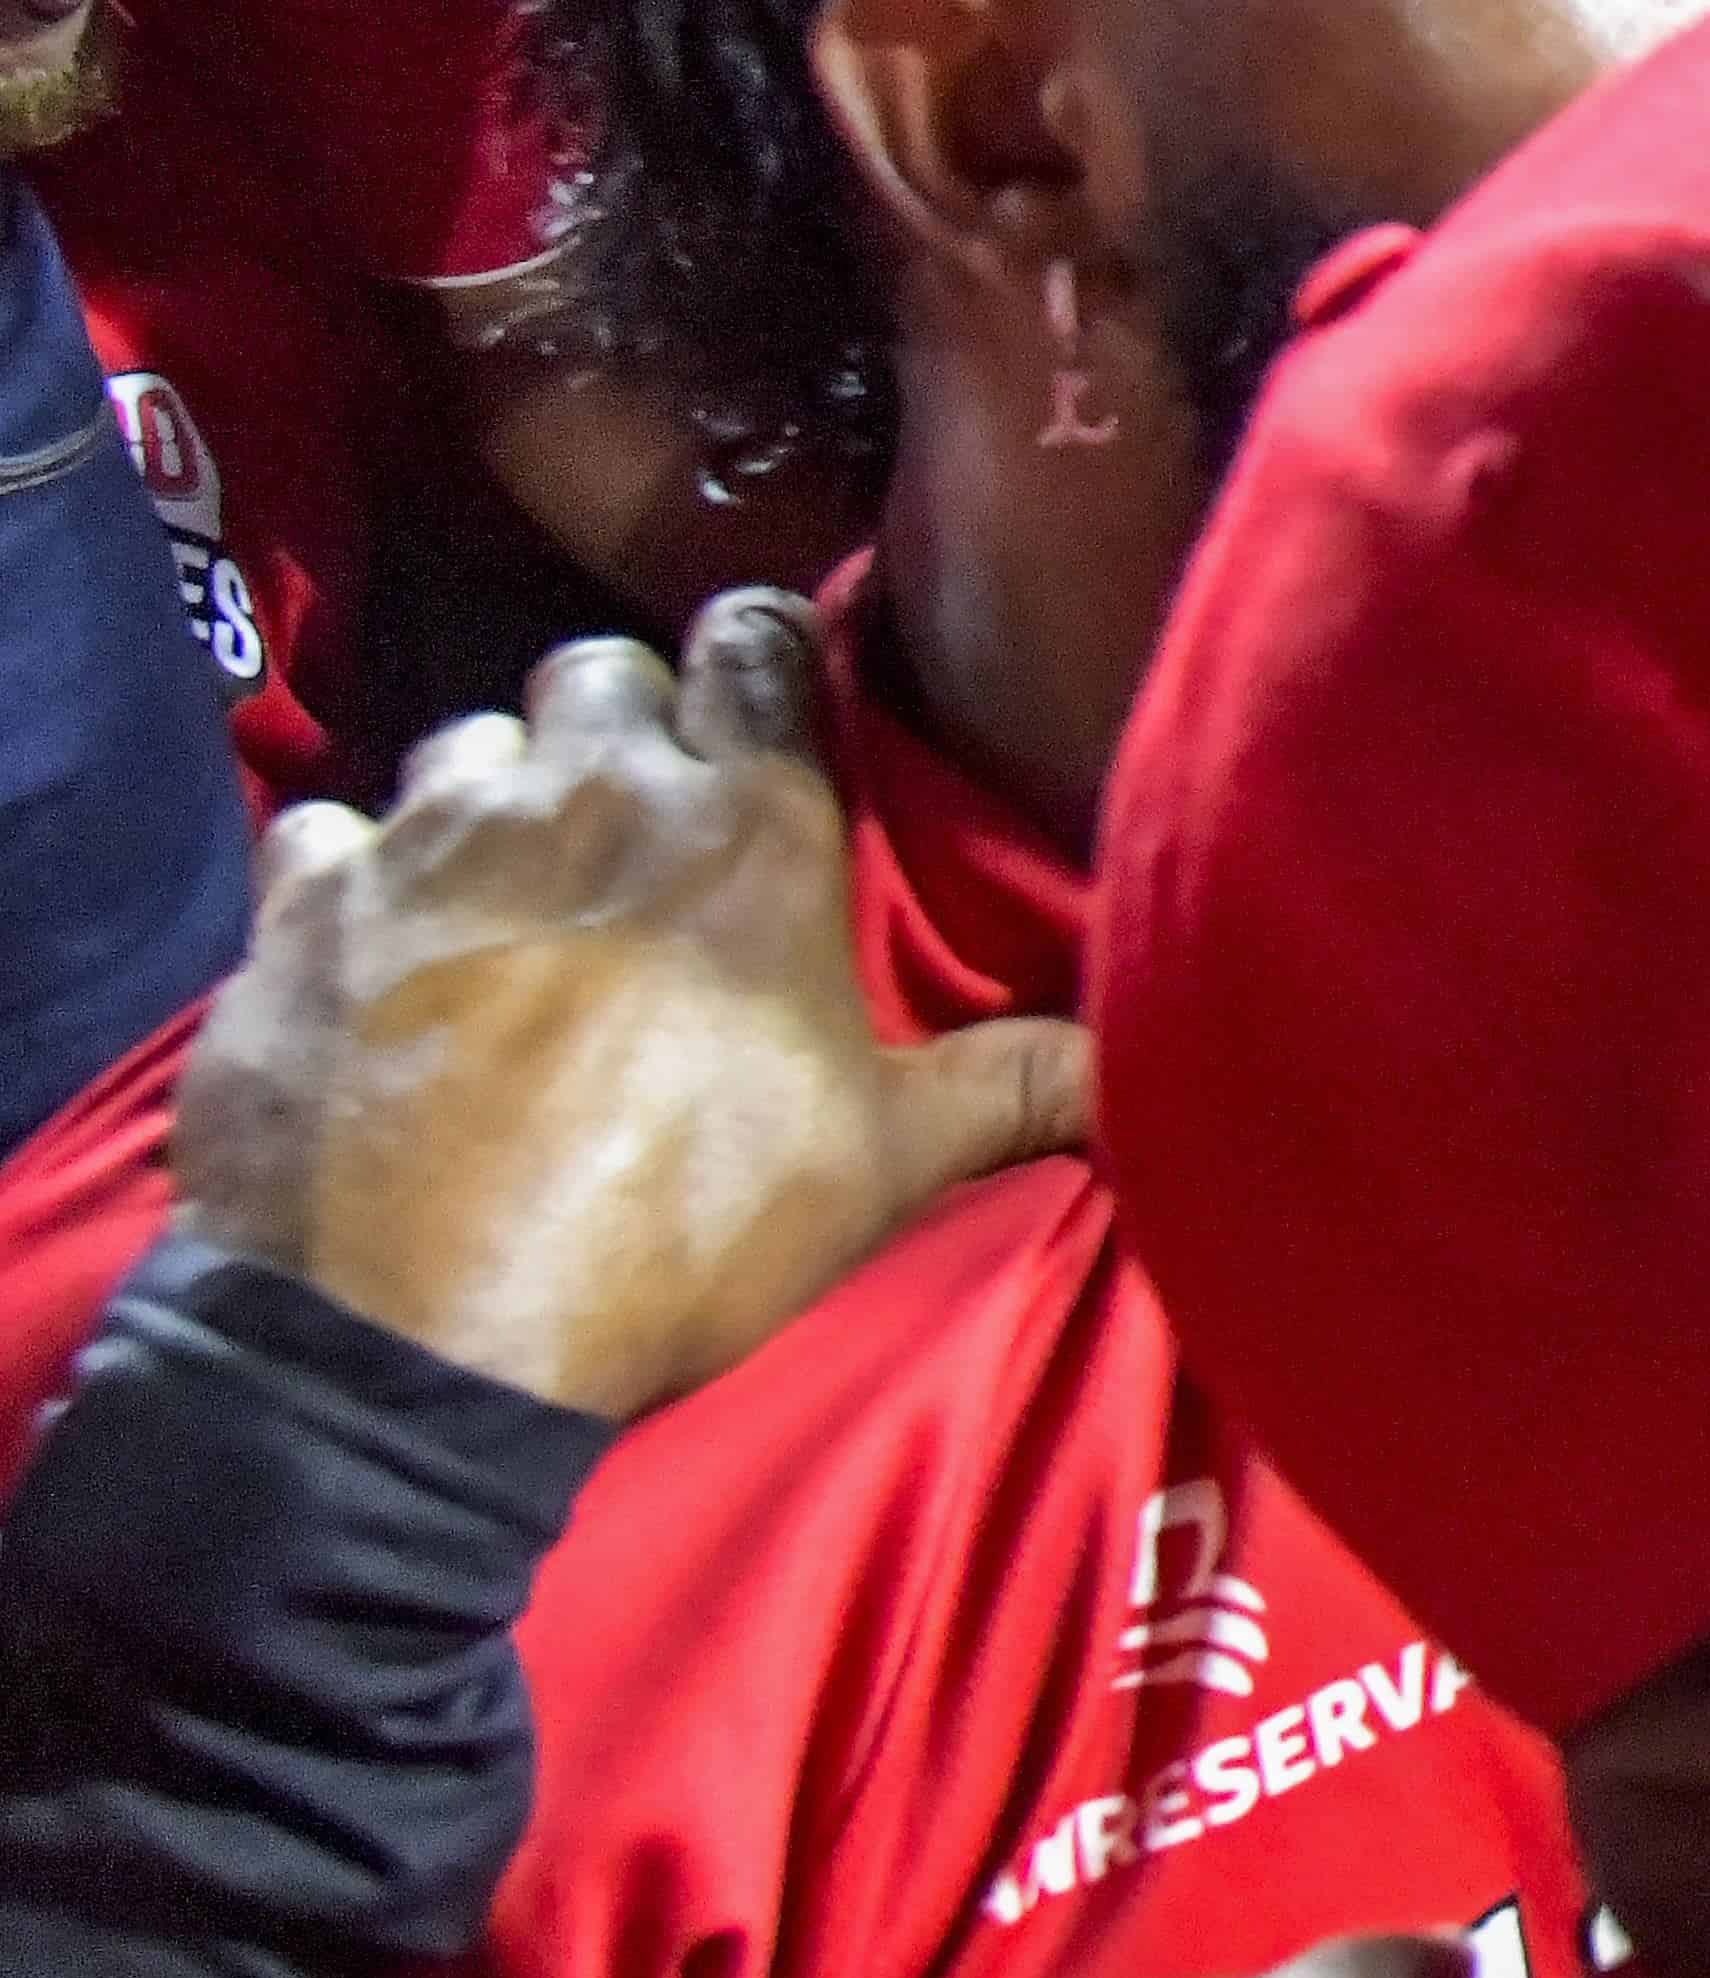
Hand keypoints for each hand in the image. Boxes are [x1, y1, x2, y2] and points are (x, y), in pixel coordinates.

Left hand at [177, 599, 1087, 1422]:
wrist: (412, 1332)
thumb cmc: (681, 1229)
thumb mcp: (884, 1167)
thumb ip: (1015, 1084)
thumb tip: (1140, 1061)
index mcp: (748, 826)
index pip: (759, 645)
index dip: (760, 660)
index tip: (759, 710)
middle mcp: (589, 790)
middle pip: (600, 671)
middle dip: (619, 723)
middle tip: (632, 823)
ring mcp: (428, 836)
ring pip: (463, 738)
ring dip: (491, 793)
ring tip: (504, 889)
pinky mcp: (300, 903)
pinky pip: (323, 828)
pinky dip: (350, 872)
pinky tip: (373, 946)